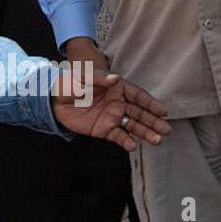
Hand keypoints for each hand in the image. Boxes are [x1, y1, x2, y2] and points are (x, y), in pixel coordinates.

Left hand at [52, 62, 170, 151]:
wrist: (54, 98)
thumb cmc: (73, 82)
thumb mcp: (85, 76)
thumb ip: (100, 78)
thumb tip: (115, 78)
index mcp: (119, 89)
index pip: (139, 97)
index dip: (152, 104)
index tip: (163, 111)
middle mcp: (120, 104)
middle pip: (141, 114)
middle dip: (154, 122)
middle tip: (166, 130)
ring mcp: (113, 118)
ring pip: (133, 126)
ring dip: (145, 133)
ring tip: (157, 140)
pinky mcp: (103, 130)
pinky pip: (117, 136)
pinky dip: (125, 141)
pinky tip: (132, 145)